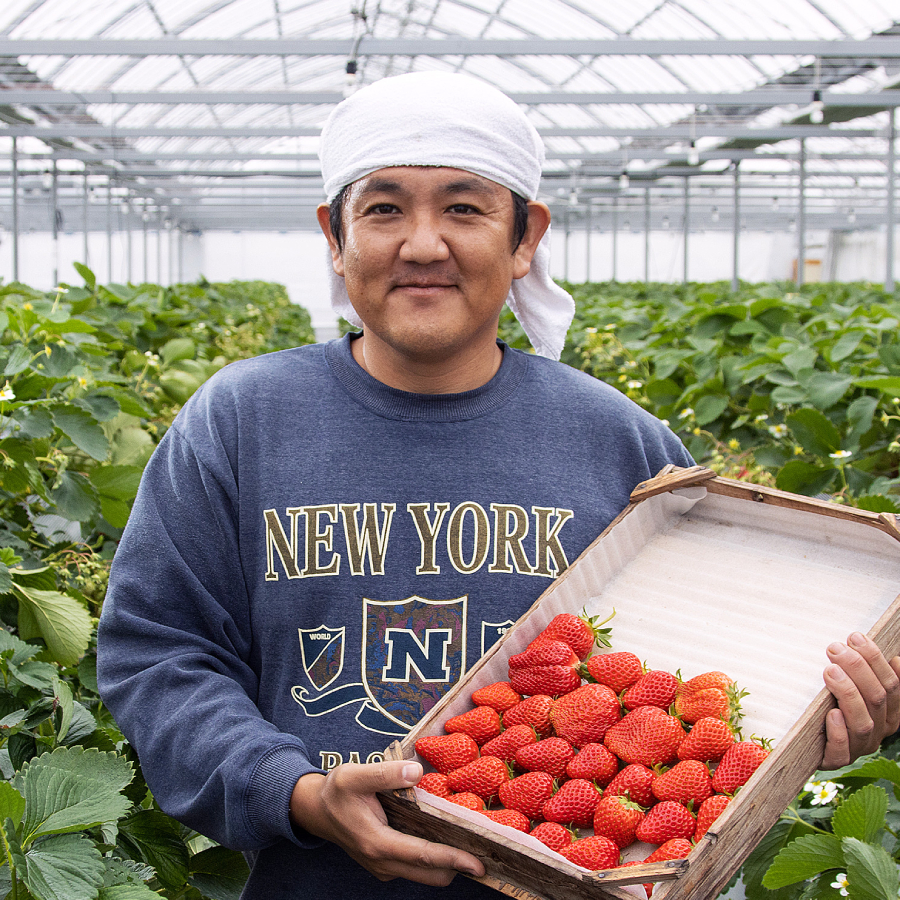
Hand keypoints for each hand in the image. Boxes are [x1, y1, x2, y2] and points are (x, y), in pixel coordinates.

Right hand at [289, 760, 484, 884]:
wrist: (315, 810)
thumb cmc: (336, 791)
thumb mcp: (355, 775)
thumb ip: (386, 773)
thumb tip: (417, 771)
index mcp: (377, 843)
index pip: (423, 856)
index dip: (453, 859)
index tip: (478, 863)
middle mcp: (383, 863)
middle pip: (431, 874)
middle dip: (458, 866)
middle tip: (486, 848)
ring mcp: (383, 867)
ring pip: (425, 874)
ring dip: (447, 863)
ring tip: (471, 841)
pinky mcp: (385, 864)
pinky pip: (416, 868)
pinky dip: (434, 859)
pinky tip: (446, 837)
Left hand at [821, 632, 899, 768]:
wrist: (806, 740)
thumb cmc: (830, 702)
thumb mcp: (850, 685)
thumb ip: (865, 673)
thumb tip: (894, 657)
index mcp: (890, 711)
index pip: (892, 684)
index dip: (875, 659)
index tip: (855, 637)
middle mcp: (880, 730)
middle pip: (878, 698)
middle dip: (858, 668)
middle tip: (834, 648)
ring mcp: (860, 746)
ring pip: (862, 721)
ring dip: (848, 694)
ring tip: (830, 671)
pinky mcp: (836, 760)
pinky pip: (842, 749)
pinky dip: (838, 731)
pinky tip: (831, 713)